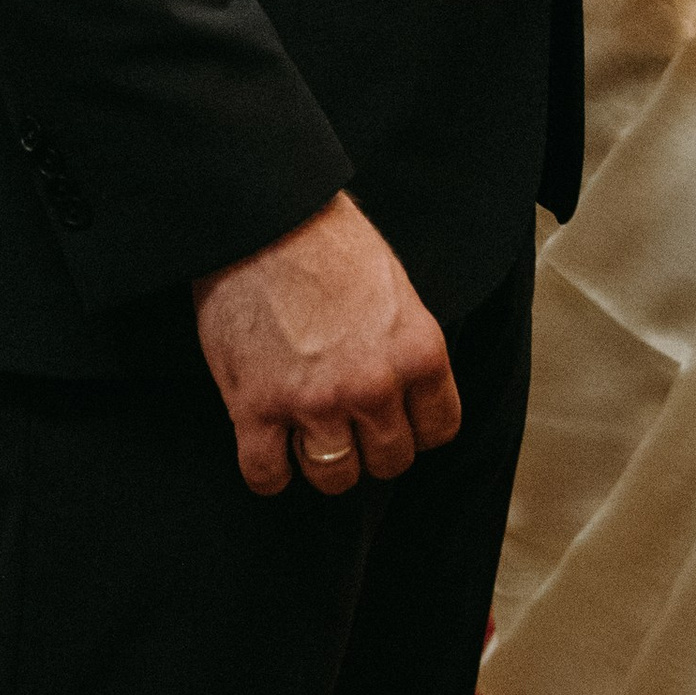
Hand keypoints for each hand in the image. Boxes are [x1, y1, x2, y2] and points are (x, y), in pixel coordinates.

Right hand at [194, 193, 458, 499]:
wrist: (265, 216)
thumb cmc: (331, 242)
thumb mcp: (397, 289)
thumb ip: (406, 348)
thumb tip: (407, 394)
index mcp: (418, 351)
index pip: (439, 430)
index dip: (416, 426)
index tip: (397, 416)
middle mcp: (373, 385)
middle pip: (389, 461)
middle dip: (371, 446)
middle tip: (349, 421)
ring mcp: (314, 402)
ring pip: (334, 477)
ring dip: (321, 460)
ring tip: (308, 431)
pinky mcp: (256, 409)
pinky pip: (268, 478)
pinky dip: (268, 471)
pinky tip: (269, 443)